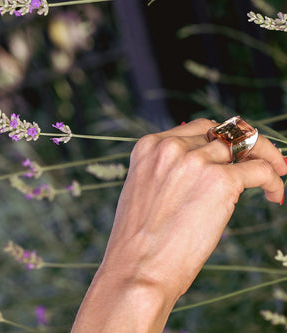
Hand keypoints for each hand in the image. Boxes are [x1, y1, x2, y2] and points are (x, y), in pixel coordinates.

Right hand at [72, 118, 286, 331]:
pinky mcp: (220, 181)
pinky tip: (274, 195)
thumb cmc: (138, 241)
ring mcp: (195, 162)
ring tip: (272, 179)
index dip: (219, 141)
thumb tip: (203, 168)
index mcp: (149, 147)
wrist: (137, 269)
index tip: (232, 154)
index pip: (196, 129)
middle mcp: (171, 147)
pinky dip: (273, 180)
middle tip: (260, 159)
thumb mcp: (144, 191)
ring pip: (245, 146)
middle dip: (244, 145)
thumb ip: (168, 171)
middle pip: (223, 133)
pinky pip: (260, 169)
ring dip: (264, 161)